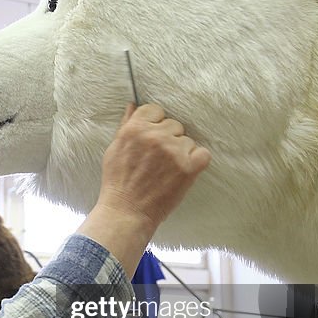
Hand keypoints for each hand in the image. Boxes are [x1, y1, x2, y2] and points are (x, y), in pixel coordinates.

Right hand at [98, 103, 209, 230]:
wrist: (126, 211)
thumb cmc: (118, 182)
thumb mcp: (114, 149)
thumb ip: (126, 125)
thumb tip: (133, 105)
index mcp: (135, 128)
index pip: (156, 110)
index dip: (155, 124)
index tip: (152, 138)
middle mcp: (155, 136)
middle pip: (174, 125)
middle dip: (168, 139)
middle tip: (157, 159)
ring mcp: (173, 151)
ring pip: (188, 140)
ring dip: (181, 153)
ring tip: (166, 170)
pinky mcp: (188, 168)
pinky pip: (203, 154)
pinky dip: (197, 162)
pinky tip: (184, 171)